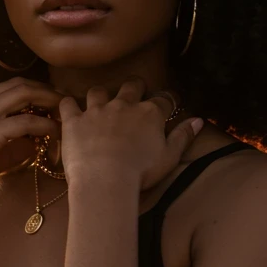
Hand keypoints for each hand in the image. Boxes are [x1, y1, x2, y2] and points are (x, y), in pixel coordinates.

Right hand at [0, 77, 65, 210]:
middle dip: (46, 91)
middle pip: (19, 85)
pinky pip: (23, 123)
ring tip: (67, 115)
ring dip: (49, 102)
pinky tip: (55, 134)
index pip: (6, 88)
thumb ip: (0, 149)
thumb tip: (29, 147)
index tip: (49, 104)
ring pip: (23, 94)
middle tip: (66, 104)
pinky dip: (44, 125)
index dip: (32, 92)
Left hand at [57, 76, 201, 189]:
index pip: (164, 99)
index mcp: (150, 113)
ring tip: (102, 101)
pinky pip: (68, 104)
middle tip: (135, 93)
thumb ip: (183, 136)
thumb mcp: (170, 157)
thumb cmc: (141, 172)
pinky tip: (69, 109)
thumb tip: (199, 121)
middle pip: (131, 86)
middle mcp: (124, 105)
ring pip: (99, 91)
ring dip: (101, 94)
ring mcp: (97, 111)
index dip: (167, 100)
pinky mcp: (74, 121)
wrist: (105, 180)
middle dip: (135, 87)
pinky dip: (68, 105)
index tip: (169, 103)